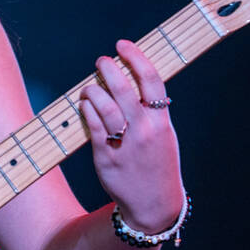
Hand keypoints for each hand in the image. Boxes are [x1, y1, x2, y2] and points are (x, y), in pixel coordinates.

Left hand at [79, 39, 184, 233]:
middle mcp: (144, 130)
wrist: (154, 204)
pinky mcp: (106, 156)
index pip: (151, 80)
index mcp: (161, 122)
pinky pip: (93, 125)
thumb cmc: (157, 163)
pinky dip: (87, 110)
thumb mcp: (164, 135)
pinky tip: (85, 105)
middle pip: (123, 89)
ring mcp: (125, 143)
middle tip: (101, 61)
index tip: (123, 45)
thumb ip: (151, 109)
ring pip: (104, 106)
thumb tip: (131, 77)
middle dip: (109, 68)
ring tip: (89, 87)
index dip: (136, 57)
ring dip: (93, 90)